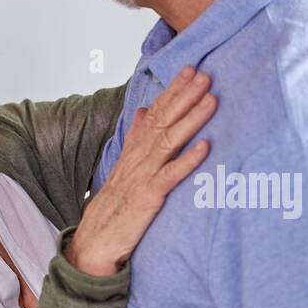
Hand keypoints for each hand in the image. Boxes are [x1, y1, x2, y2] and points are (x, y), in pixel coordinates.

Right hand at [66, 65, 215, 275]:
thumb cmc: (116, 202)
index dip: (173, 89)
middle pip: (164, 119)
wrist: (97, 238)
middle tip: (205, 75)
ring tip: (211, 100)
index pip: (156, 111)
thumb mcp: (126, 165)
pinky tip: (205, 147)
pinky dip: (188, 160)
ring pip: (169, 140)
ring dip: (191, 119)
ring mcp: (144, 175)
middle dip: (185, 95)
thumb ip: (137, 137)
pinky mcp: (149, 196)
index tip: (191, 69)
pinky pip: (171, 175)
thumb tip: (146, 110)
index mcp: (136, 148)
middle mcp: (139, 156)